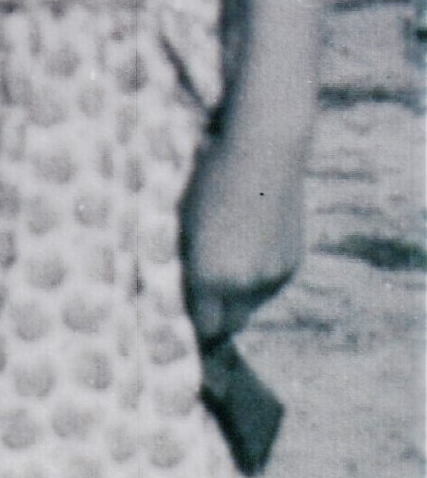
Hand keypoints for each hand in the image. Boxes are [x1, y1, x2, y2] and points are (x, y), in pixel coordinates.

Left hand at [181, 125, 305, 343]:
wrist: (264, 153)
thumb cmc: (210, 177)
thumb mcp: (185, 221)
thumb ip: (188, 262)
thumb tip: (188, 288)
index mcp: (210, 275)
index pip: (203, 324)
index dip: (194, 322)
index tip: (187, 313)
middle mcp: (243, 285)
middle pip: (231, 324)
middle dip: (218, 316)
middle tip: (207, 297)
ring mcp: (273, 276)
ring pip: (253, 303)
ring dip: (240, 292)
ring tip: (231, 258)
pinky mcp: (293, 263)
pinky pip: (272, 283)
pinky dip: (261, 274)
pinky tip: (253, 243)